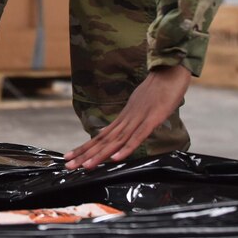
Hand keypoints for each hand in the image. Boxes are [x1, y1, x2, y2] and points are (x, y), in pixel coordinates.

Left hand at [64, 64, 191, 169]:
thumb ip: (132, 120)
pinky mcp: (151, 119)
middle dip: (85, 154)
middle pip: (103, 140)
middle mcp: (127, 119)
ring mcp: (138, 119)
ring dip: (100, 154)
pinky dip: (126, 148)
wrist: (169, 72)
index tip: (70, 156)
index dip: (85, 147)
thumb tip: (123, 130)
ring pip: (116, 140)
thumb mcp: (141, 106)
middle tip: (68, 166)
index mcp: (124, 117)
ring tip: (86, 166)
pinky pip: (137, 136)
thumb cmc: (159, 89)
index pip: (101, 135)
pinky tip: (115, 158)